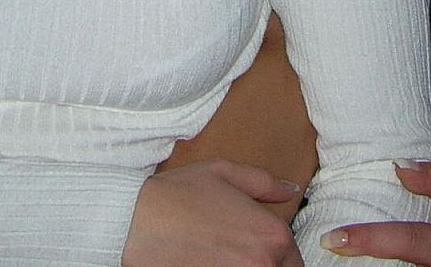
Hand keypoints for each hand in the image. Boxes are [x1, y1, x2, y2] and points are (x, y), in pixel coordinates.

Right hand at [124, 158, 303, 266]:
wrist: (134, 223)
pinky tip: (213, 266)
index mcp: (271, 233)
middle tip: (242, 255)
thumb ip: (264, 182)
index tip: (265, 252)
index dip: (283, 257)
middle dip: (270, 265)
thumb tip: (289, 190)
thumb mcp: (223, 172)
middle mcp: (263, 263)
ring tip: (228, 261)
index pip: (295, 259)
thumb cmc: (177, 195)